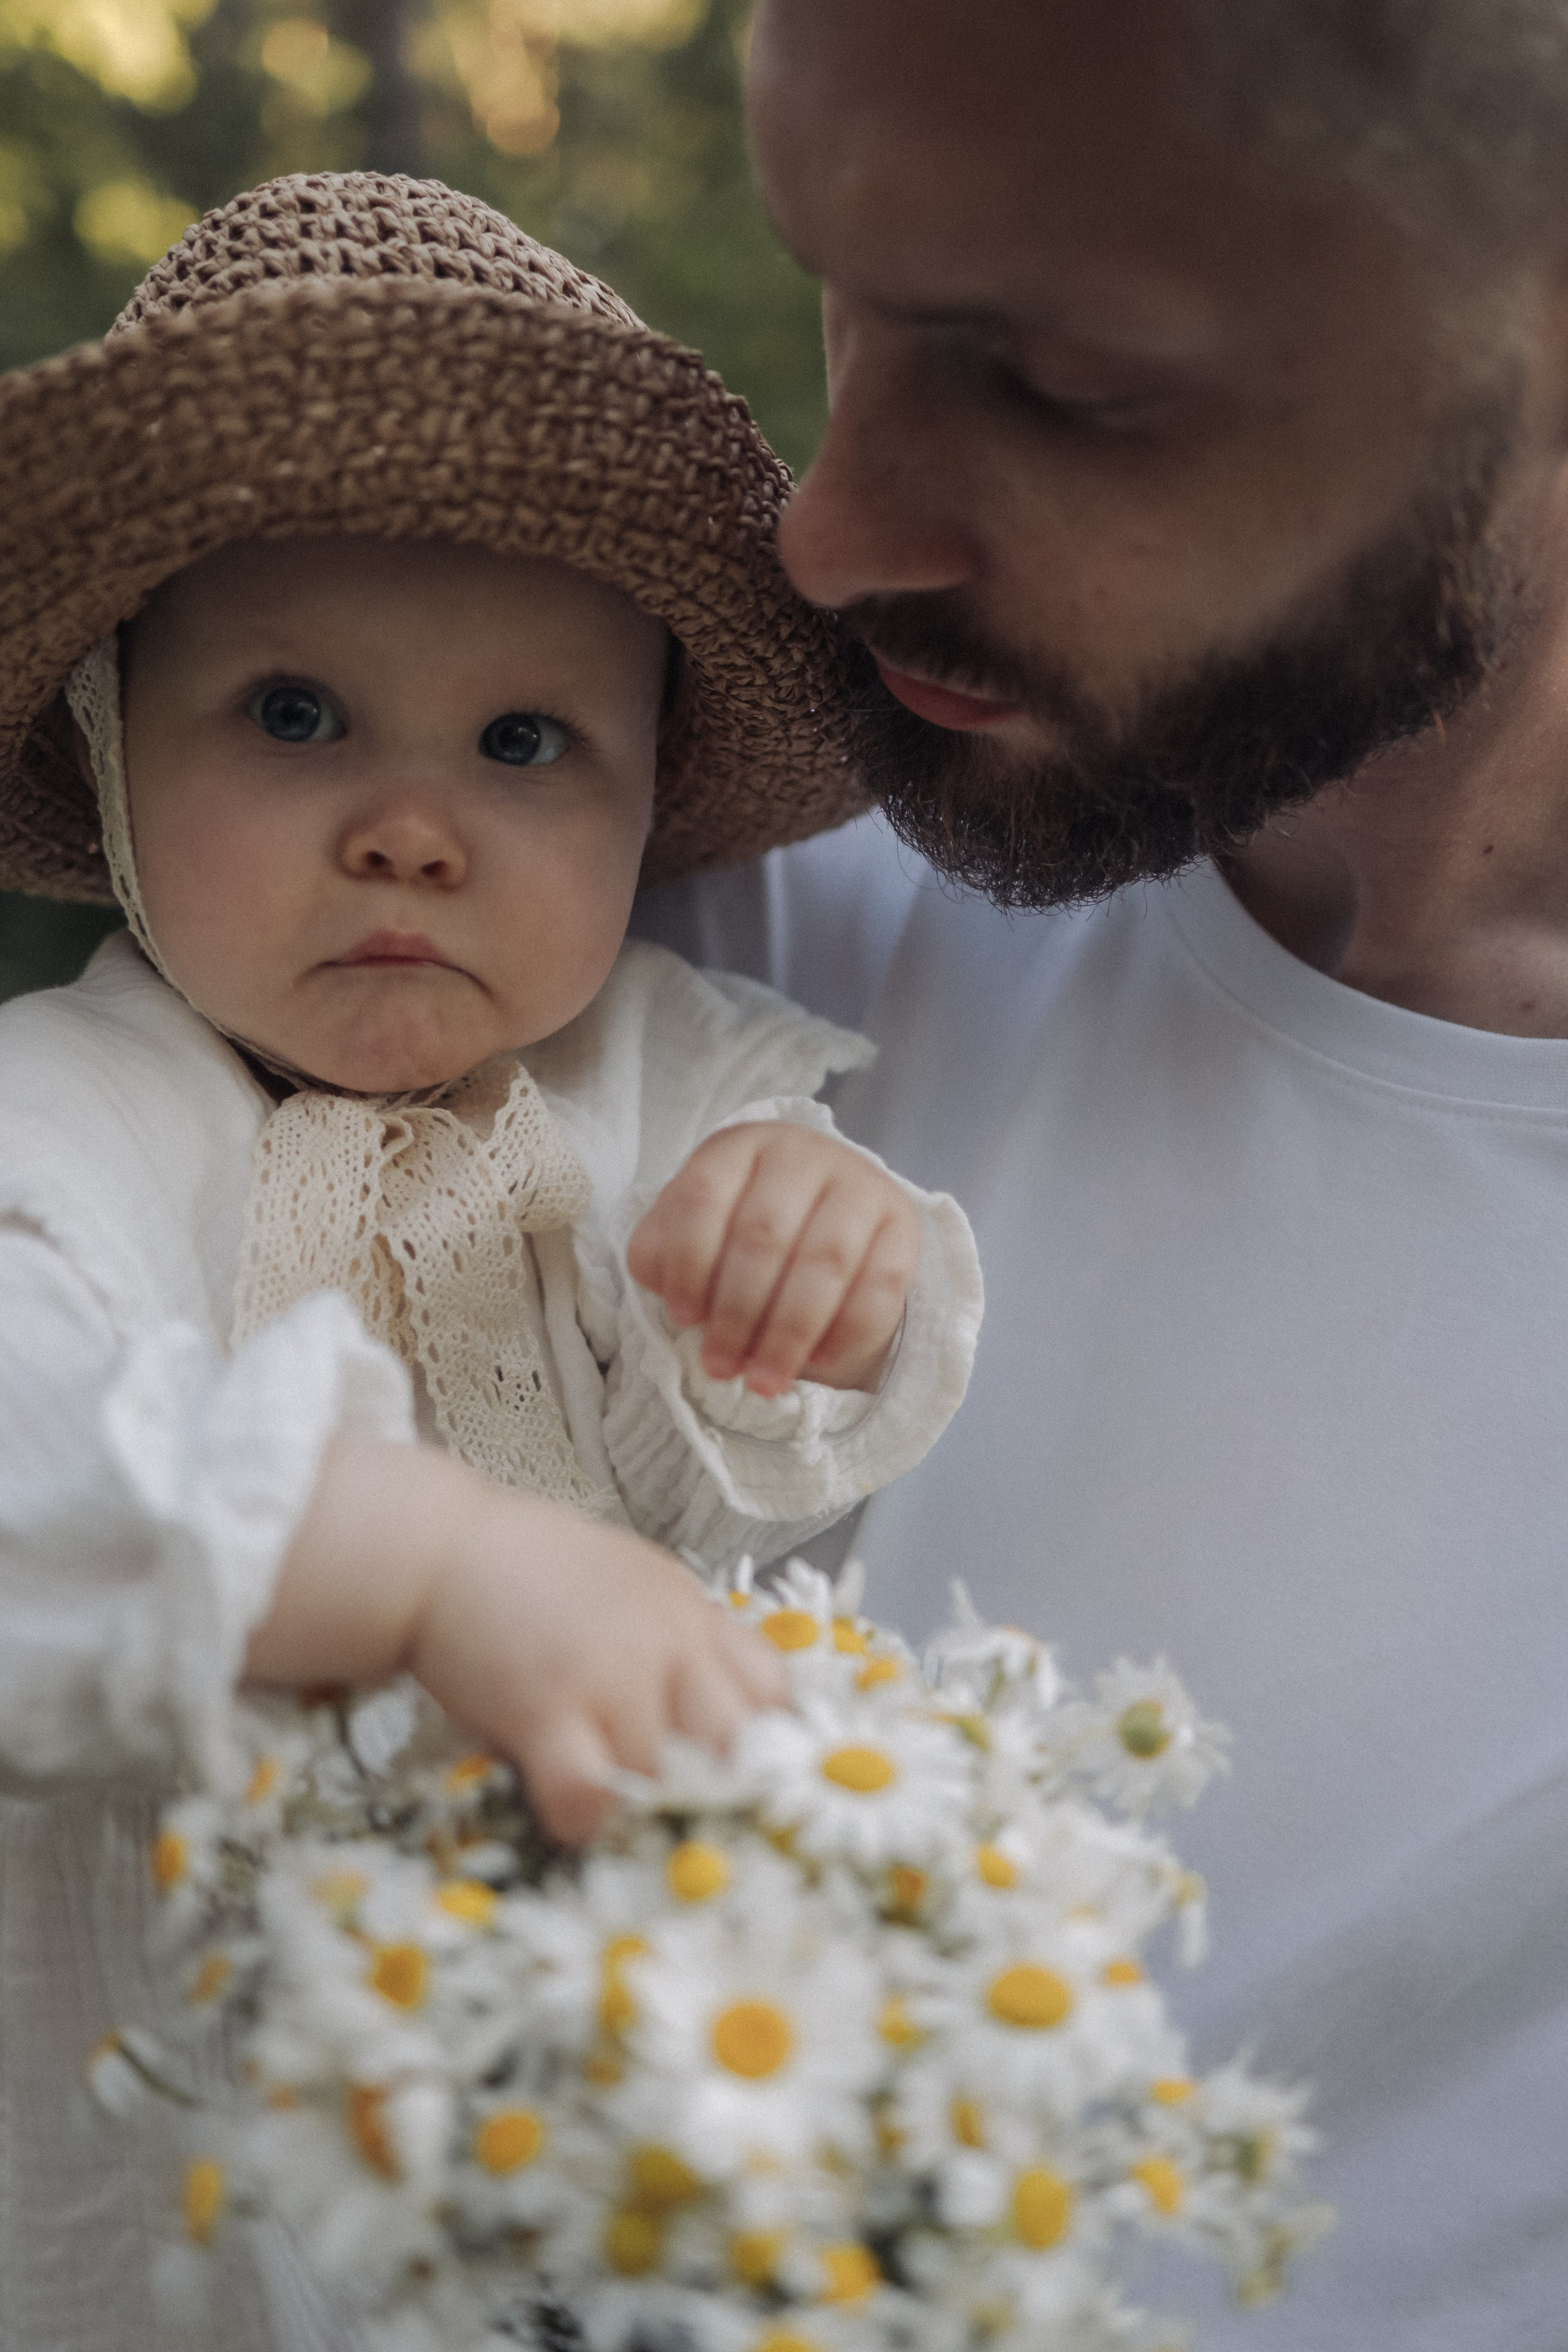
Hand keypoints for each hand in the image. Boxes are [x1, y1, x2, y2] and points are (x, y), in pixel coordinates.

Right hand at [244, 1439, 788, 1842]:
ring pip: (666, 1777)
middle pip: (736, 1741)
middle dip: (712, 1784)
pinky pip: (591, 1793)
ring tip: (614, 1813)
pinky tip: (564, 1809)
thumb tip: (707, 1714)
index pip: (771, 1688)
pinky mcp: (546, 1708)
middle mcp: (666, 1641)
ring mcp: (610, 1674)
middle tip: (679, 1810)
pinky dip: (583, 1819)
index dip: (761, 1740)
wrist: (439, 1548)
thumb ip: (675, 1640)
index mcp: (690, 1611)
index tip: (735, 1773)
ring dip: (640, 1808)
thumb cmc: (529, 1570)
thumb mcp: (630, 1583)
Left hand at [625, 1120, 923, 1396]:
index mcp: (740, 1145)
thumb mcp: (692, 1231)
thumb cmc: (742, 1232)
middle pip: (764, 1236)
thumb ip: (661, 1251)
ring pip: (824, 1263)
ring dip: (787, 1334)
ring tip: (761, 1382)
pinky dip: (845, 1334)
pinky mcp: (903, 1223)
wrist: (825, 1221)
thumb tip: (660, 1279)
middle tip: (720, 1367)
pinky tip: (816, 1363)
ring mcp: (860, 1183)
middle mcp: (803, 1152)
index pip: (702, 1197)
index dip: (688, 1266)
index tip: (682, 1319)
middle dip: (737, 1314)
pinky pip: (878, 1287)